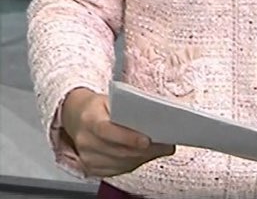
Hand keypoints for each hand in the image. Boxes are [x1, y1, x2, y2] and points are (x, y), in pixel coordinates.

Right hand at [61, 88, 175, 177]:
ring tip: (159, 149)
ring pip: (119, 163)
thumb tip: (154, 117)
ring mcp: (87, 157)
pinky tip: (144, 156)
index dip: (127, 137)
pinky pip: (116, 170)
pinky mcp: (90, 168)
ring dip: (142, 158)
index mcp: (89, 118)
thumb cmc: (99, 106)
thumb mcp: (111, 99)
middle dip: (143, 150)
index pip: (107, 130)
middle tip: (164, 145)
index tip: (146, 140)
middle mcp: (85, 140)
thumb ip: (128, 108)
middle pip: (117, 151)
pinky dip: (133, 164)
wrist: (78, 117)